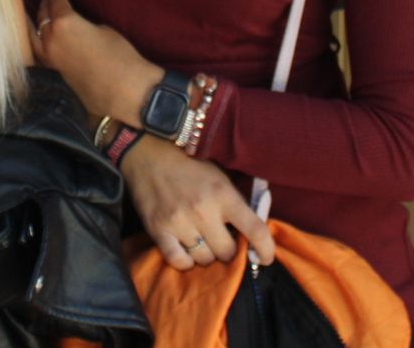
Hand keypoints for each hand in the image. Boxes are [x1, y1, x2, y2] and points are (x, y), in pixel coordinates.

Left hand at [32, 0, 160, 124]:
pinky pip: (37, 51)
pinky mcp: (53, 72)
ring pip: (33, 35)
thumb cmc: (120, 55)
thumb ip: (84, 23)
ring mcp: (48, 58)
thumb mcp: (103, 29)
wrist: (123, 91)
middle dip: (44, 2)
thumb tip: (77, 24)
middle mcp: (50, 39)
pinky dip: (35, 41)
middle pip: (42, 15)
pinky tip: (36, 38)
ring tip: (33, 12)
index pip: (56, 1)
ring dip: (34, 21)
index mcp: (63, 23)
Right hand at [120, 136, 274, 269]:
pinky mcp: (158, 230)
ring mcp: (179, 222)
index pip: (255, 230)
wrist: (147, 152)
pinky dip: (185, 260)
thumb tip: (254, 231)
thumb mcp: (220, 175)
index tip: (266, 258)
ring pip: (204, 260)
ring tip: (202, 241)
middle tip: (222, 239)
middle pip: (227, 252)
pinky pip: (178, 261)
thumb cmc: (189, 162)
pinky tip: (186, 249)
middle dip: (229, 250)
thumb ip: (236, 201)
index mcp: (223, 194)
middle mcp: (203, 211)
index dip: (266, 249)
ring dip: (207, 255)